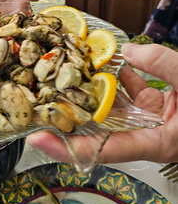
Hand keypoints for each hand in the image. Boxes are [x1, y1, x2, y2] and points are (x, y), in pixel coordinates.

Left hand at [27, 43, 177, 164]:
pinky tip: (110, 61)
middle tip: (38, 107)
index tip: (39, 141)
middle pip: (101, 132)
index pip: (107, 151)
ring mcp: (152, 119)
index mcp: (159, 144)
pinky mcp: (158, 105)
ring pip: (114, 108)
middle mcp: (150, 135)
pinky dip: (122, 76)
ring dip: (92, 93)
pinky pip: (133, 91)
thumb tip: (129, 51)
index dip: (71, 149)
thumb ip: (164, 65)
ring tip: (63, 78)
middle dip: (71, 119)